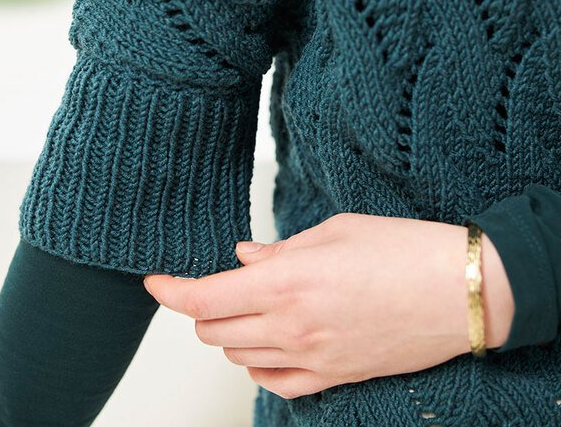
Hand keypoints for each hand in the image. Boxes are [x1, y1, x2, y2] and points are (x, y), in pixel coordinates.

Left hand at [143, 213, 514, 398]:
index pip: (203, 298)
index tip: (156, 281)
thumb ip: (279, 251)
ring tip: (249, 306)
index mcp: (286, 283)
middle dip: (203, 307)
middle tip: (217, 283)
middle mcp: (291, 328)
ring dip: (231, 332)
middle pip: (214, 331)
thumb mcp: (334, 230)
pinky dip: (259, 364)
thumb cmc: (403, 250)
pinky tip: (269, 344)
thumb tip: (243, 259)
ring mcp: (312, 359)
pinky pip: (275, 385)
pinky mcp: (334, 378)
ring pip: (239, 357)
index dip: (170, 291)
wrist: (459, 291)